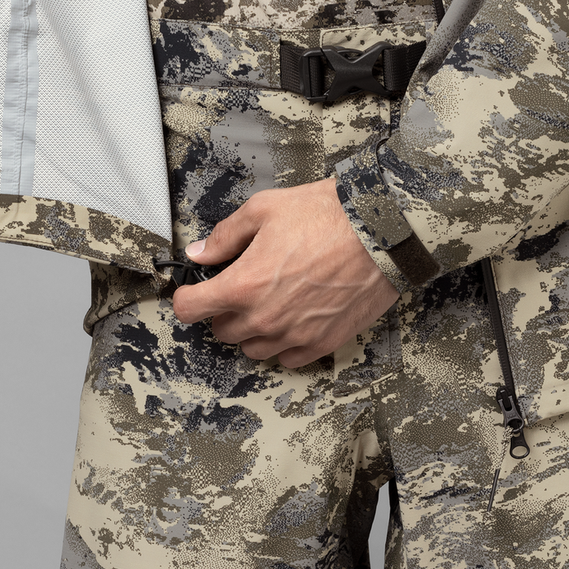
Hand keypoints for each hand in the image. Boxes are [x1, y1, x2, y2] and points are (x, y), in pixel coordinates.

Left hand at [171, 178, 399, 367]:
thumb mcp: (265, 209)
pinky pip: (287, 358)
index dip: (187, 296)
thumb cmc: (326, 216)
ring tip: (270, 302)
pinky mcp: (321, 343)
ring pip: (253, 349)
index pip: (189, 309)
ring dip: (253, 330)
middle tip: (242, 286)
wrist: (380, 233)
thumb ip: (225, 236)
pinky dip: (283, 343)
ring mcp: (293, 335)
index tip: (195, 290)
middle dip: (224, 310)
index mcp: (243, 285)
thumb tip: (201, 252)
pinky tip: (293, 317)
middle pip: (221, 331)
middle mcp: (264, 318)